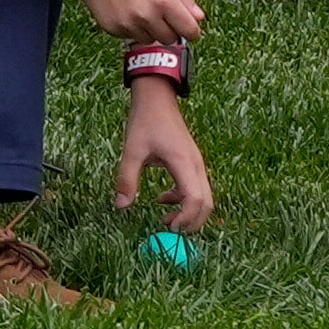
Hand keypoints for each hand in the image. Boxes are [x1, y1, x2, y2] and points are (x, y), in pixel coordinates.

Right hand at [53, 0, 205, 43]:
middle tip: (163, 13)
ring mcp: (128, 24)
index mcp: (164, 1)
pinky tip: (127, 9)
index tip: (190, 27)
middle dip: (171, 29)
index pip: (188, 30)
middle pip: (170, 39)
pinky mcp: (112, 29)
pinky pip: (130, 36)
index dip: (192, 30)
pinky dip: (132, 28)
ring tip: (142, 8)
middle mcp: (147, 16)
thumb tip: (199, 18)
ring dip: (151, 30)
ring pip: (150, 40)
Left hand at [115, 77, 215, 229]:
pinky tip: (163, 199)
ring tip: (164, 218)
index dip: (185, 219)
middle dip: (191, 222)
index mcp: (184, 163)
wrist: (157, 98)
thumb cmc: (146, 121)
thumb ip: (127, 179)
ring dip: (188, 213)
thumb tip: (121, 206)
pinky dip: (185, 200)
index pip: (195, 200)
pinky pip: (197, 188)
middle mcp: (196, 166)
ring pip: (204, 197)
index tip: (167, 228)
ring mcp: (197, 164)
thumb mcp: (132, 150)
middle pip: (207, 204)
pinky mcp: (192, 163)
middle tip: (168, 231)